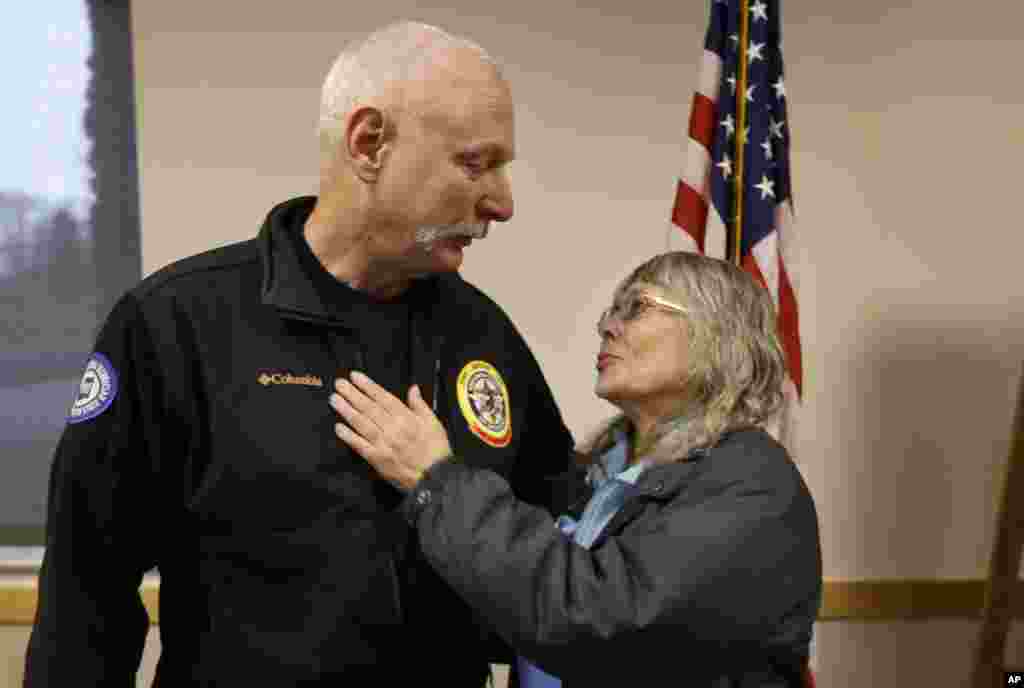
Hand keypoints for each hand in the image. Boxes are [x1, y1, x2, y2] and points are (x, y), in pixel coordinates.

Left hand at [330, 371, 452, 490]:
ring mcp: (384, 444)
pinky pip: (360, 446)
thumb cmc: (436, 450)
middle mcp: (393, 429)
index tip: (355, 376)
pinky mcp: (378, 460)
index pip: (383, 398)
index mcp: (407, 418)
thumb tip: (413, 388)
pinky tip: (338, 427)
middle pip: (369, 408)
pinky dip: (349, 436)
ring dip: (347, 411)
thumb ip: (420, 405)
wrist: (435, 478)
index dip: (368, 386)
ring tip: (334, 399)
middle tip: (339, 383)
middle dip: (352, 394)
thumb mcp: (434, 423)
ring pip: (362, 424)